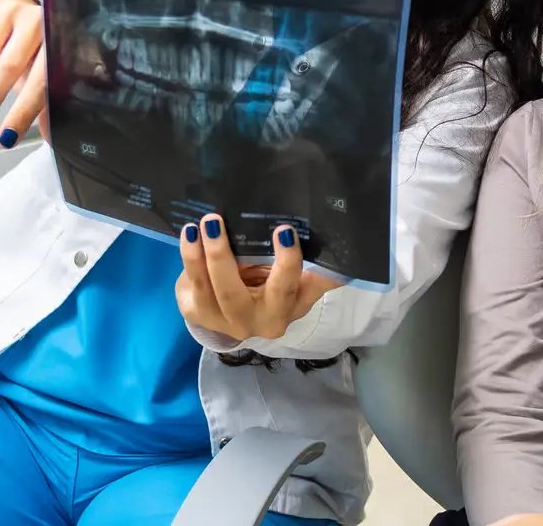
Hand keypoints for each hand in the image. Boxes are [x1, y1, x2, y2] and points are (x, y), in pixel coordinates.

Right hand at [0, 0, 46, 142]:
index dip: (26, 109)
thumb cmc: (34, 48)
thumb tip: (50, 136)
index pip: (43, 80)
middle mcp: (38, 25)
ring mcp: (13, 14)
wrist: (20, 9)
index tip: (10, 135)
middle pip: (14, 64)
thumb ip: (48, 103)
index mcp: (58, 43)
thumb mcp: (44, 73)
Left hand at [176, 214, 343, 341]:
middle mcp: (252, 322)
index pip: (288, 286)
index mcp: (284, 311)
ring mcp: (221, 321)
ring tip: (195, 226)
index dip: (287, 261)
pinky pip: (190, 288)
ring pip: (205, 291)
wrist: (247, 317)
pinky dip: (188, 262)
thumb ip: (323, 274)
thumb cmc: (278, 291)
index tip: (284, 230)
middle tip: (216, 221)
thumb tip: (354, 257)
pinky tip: (189, 238)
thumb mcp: (303, 286)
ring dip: (197, 257)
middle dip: (222, 258)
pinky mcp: (197, 313)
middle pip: (234, 294)